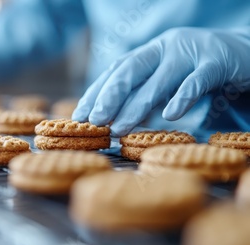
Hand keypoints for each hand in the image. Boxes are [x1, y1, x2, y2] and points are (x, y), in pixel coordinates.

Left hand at [72, 27, 249, 135]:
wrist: (243, 51)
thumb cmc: (196, 70)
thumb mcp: (165, 78)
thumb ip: (142, 93)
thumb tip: (111, 120)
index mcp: (149, 52)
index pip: (115, 71)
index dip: (96, 92)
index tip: (80, 116)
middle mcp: (164, 48)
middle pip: (130, 70)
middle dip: (109, 97)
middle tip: (94, 121)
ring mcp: (190, 53)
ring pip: (158, 81)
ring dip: (137, 107)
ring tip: (119, 128)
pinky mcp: (216, 63)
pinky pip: (197, 81)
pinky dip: (183, 97)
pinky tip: (169, 115)